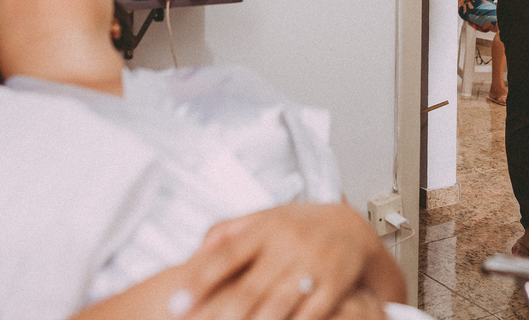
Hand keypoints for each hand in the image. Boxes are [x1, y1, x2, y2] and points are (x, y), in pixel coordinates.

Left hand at [177, 204, 404, 319]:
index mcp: (266, 228)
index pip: (226, 254)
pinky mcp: (333, 287)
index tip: (175, 303)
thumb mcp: (262, 218)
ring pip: (277, 306)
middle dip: (219, 314)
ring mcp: (312, 268)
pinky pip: (309, 316)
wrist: (352, 228)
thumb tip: (191, 256)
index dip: (199, 279)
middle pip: (249, 288)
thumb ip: (225, 233)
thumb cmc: (298, 225)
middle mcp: (288, 246)